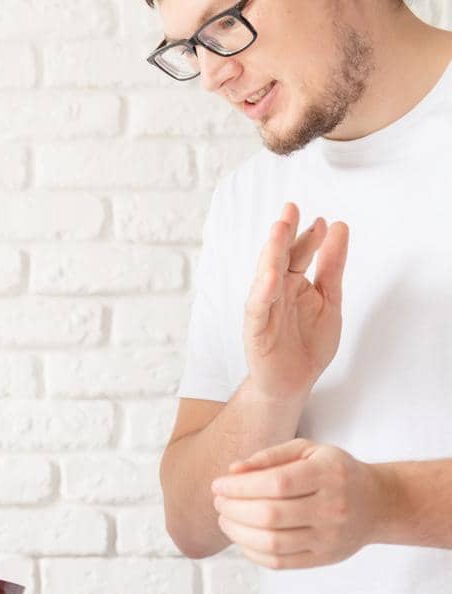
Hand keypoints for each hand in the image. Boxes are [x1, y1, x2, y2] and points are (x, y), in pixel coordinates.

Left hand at [212, 438, 386, 568]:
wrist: (378, 503)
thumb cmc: (334, 472)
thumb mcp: (308, 451)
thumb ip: (270, 456)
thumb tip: (233, 470)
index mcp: (329, 474)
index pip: (276, 483)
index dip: (240, 486)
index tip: (218, 485)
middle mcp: (333, 507)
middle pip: (270, 515)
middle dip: (233, 509)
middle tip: (218, 502)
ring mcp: (330, 537)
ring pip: (272, 542)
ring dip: (237, 532)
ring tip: (224, 519)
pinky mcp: (324, 558)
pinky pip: (279, 562)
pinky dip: (251, 552)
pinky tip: (242, 538)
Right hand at [242, 203, 348, 402]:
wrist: (294, 383)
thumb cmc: (307, 343)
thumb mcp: (329, 298)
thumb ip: (332, 265)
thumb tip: (338, 226)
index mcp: (292, 283)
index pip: (297, 252)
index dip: (307, 235)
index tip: (321, 219)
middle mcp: (275, 293)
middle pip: (278, 258)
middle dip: (283, 234)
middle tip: (290, 210)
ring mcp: (264, 310)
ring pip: (265, 277)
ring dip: (270, 254)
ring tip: (278, 232)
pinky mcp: (256, 331)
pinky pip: (258, 309)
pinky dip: (262, 293)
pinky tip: (271, 277)